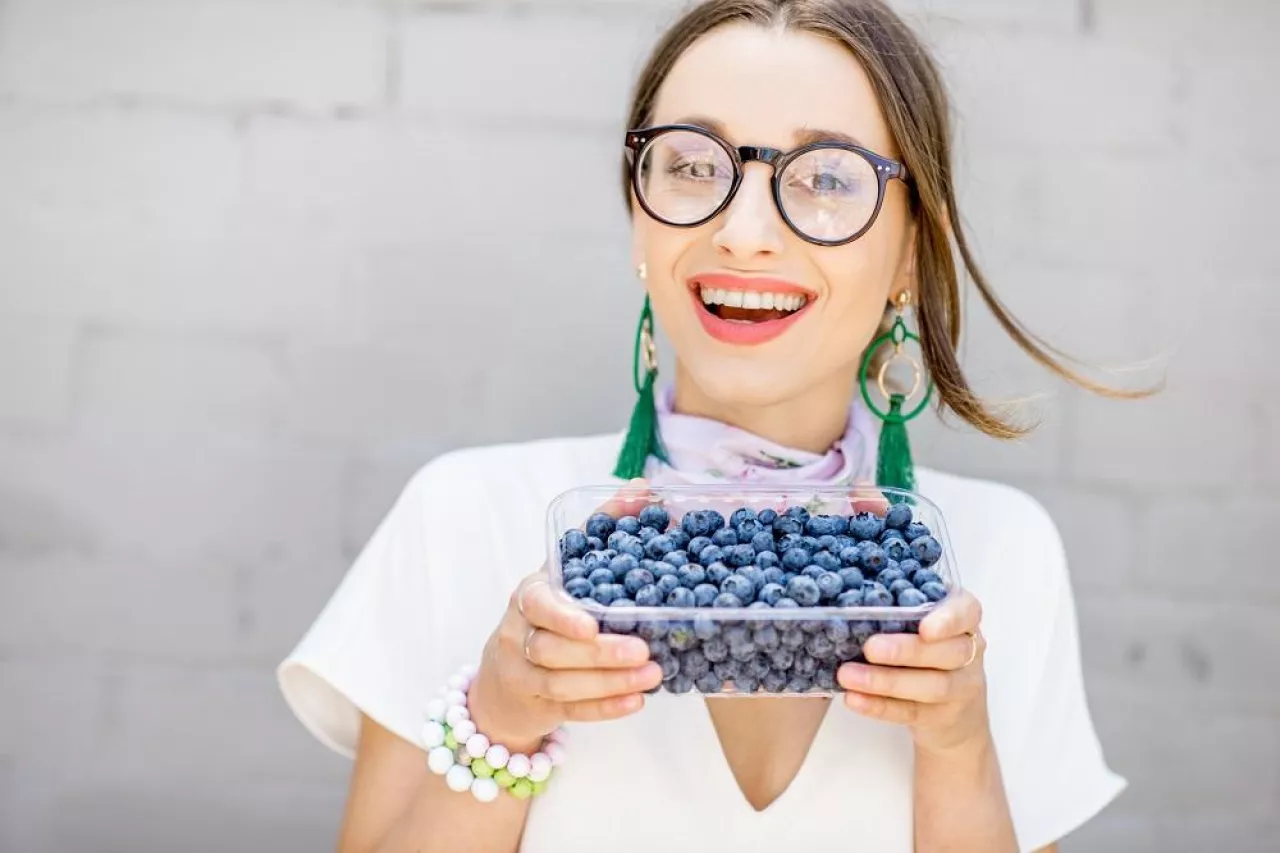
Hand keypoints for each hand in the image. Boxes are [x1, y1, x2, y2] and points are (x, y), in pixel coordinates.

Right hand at [466, 483, 662, 751]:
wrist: (504, 677)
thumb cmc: (550, 608)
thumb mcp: (568, 567)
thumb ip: (603, 526)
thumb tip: (643, 486)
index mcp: (529, 595)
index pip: (537, 604)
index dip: (562, 615)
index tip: (592, 623)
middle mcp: (520, 635)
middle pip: (552, 649)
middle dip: (599, 653)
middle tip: (644, 651)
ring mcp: (524, 676)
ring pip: (563, 684)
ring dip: (610, 682)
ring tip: (653, 676)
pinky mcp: (540, 707)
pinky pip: (572, 711)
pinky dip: (605, 708)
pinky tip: (637, 702)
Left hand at [837, 589, 988, 754]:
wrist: (959, 714)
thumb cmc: (929, 653)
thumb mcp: (923, 625)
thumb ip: (899, 612)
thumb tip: (847, 601)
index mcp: (964, 621)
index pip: (967, 612)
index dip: (949, 619)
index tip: (925, 628)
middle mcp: (970, 653)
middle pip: (947, 652)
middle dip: (906, 650)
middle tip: (869, 648)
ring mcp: (961, 689)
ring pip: (931, 686)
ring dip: (885, 681)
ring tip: (847, 675)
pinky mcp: (943, 718)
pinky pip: (912, 712)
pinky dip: (880, 706)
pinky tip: (854, 699)